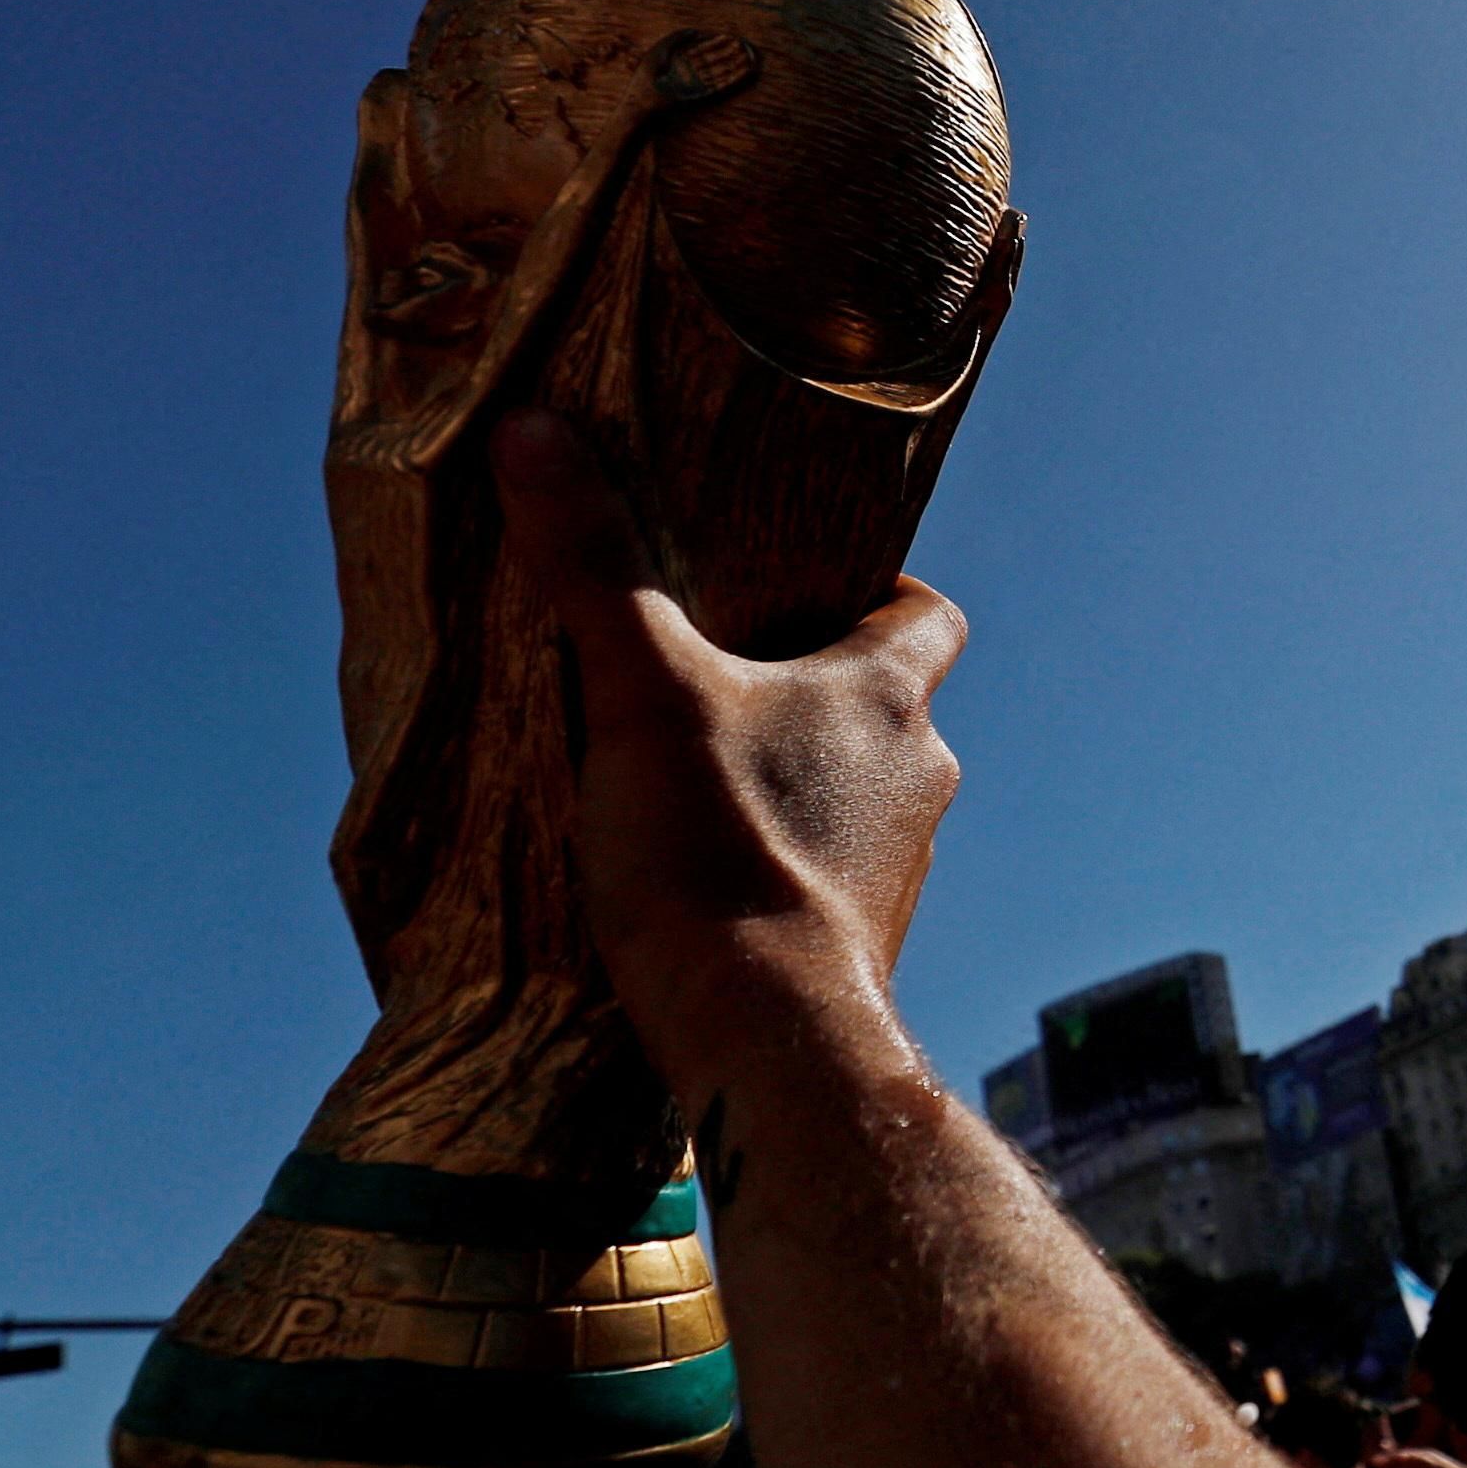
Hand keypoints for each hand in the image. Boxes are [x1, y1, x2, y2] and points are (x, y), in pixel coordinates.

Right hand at [492, 412, 969, 1048]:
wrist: (764, 1036)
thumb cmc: (718, 852)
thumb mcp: (639, 690)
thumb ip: (592, 564)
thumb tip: (538, 431)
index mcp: (890, 695)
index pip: (928, 613)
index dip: (880, 589)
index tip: (809, 582)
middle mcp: (920, 774)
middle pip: (886, 702)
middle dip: (812, 684)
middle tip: (719, 670)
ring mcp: (901, 864)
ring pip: (860, 790)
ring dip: (796, 775)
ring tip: (698, 769)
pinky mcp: (862, 939)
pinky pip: (829, 870)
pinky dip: (783, 856)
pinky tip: (706, 867)